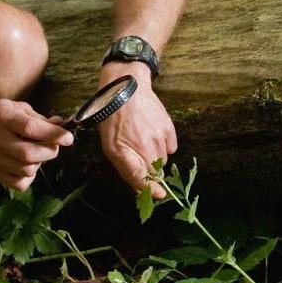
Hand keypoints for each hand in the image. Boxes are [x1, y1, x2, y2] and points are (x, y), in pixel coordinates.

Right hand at [0, 99, 72, 191]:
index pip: (31, 128)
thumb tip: (61, 125)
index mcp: (4, 117)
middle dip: (50, 151)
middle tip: (53, 145)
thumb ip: (39, 118)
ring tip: (35, 151)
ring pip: (28, 170)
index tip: (68, 137)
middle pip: (30, 154)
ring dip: (39, 162)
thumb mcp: (15, 107)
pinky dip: (29, 176)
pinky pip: (20, 183)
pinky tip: (25, 163)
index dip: (53, 134)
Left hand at [98, 62, 177, 198]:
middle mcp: (145, 146)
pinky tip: (153, 134)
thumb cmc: (112, 118)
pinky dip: (164, 146)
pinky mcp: (168, 128)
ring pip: (163, 160)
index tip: (159, 195)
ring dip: (155, 157)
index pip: (143, 179)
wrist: (125, 87)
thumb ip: (126, 168)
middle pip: (154, 172)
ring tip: (142, 141)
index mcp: (126, 152)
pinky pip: (171, 148)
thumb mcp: (109, 145)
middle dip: (148, 171)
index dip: (150, 190)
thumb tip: (141, 188)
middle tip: (139, 159)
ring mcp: (159, 137)